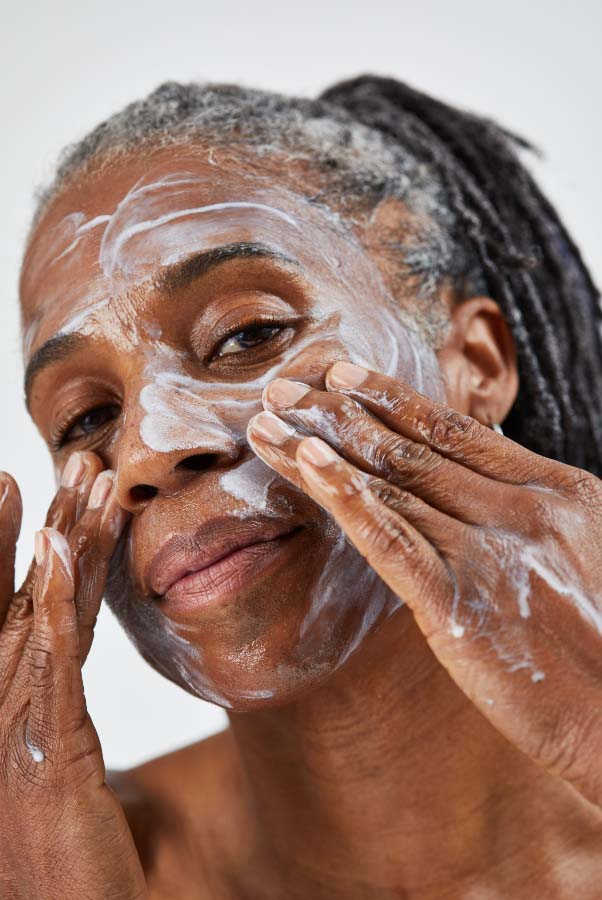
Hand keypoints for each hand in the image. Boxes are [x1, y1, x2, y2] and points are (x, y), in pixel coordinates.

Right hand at [0, 453, 146, 899]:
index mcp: (5, 702)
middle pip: (24, 592)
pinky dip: (52, 598)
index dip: (26, 545)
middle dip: (47, 521)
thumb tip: (60, 655)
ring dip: (62, 537)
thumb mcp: (53, 769)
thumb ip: (51, 707)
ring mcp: (11, 721)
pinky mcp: (44, 748)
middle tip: (75, 461)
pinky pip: (51, 657)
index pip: (17, 606)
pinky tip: (58, 548)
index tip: (41, 486)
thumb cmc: (59, 858)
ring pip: (39, 608)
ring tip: (85, 480)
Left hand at [247, 361, 601, 808]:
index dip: (391, 398)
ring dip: (321, 444)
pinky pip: (388, 537)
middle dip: (341, 411)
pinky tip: (304, 465)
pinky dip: (343, 496)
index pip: (455, 430)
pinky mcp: (459, 602)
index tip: (342, 374)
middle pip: (411, 446)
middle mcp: (520, 508)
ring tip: (269, 419)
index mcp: (554, 490)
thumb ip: (531, 514)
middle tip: (284, 386)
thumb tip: (478, 488)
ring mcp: (489, 551)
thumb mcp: (588, 551)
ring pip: (390, 481)